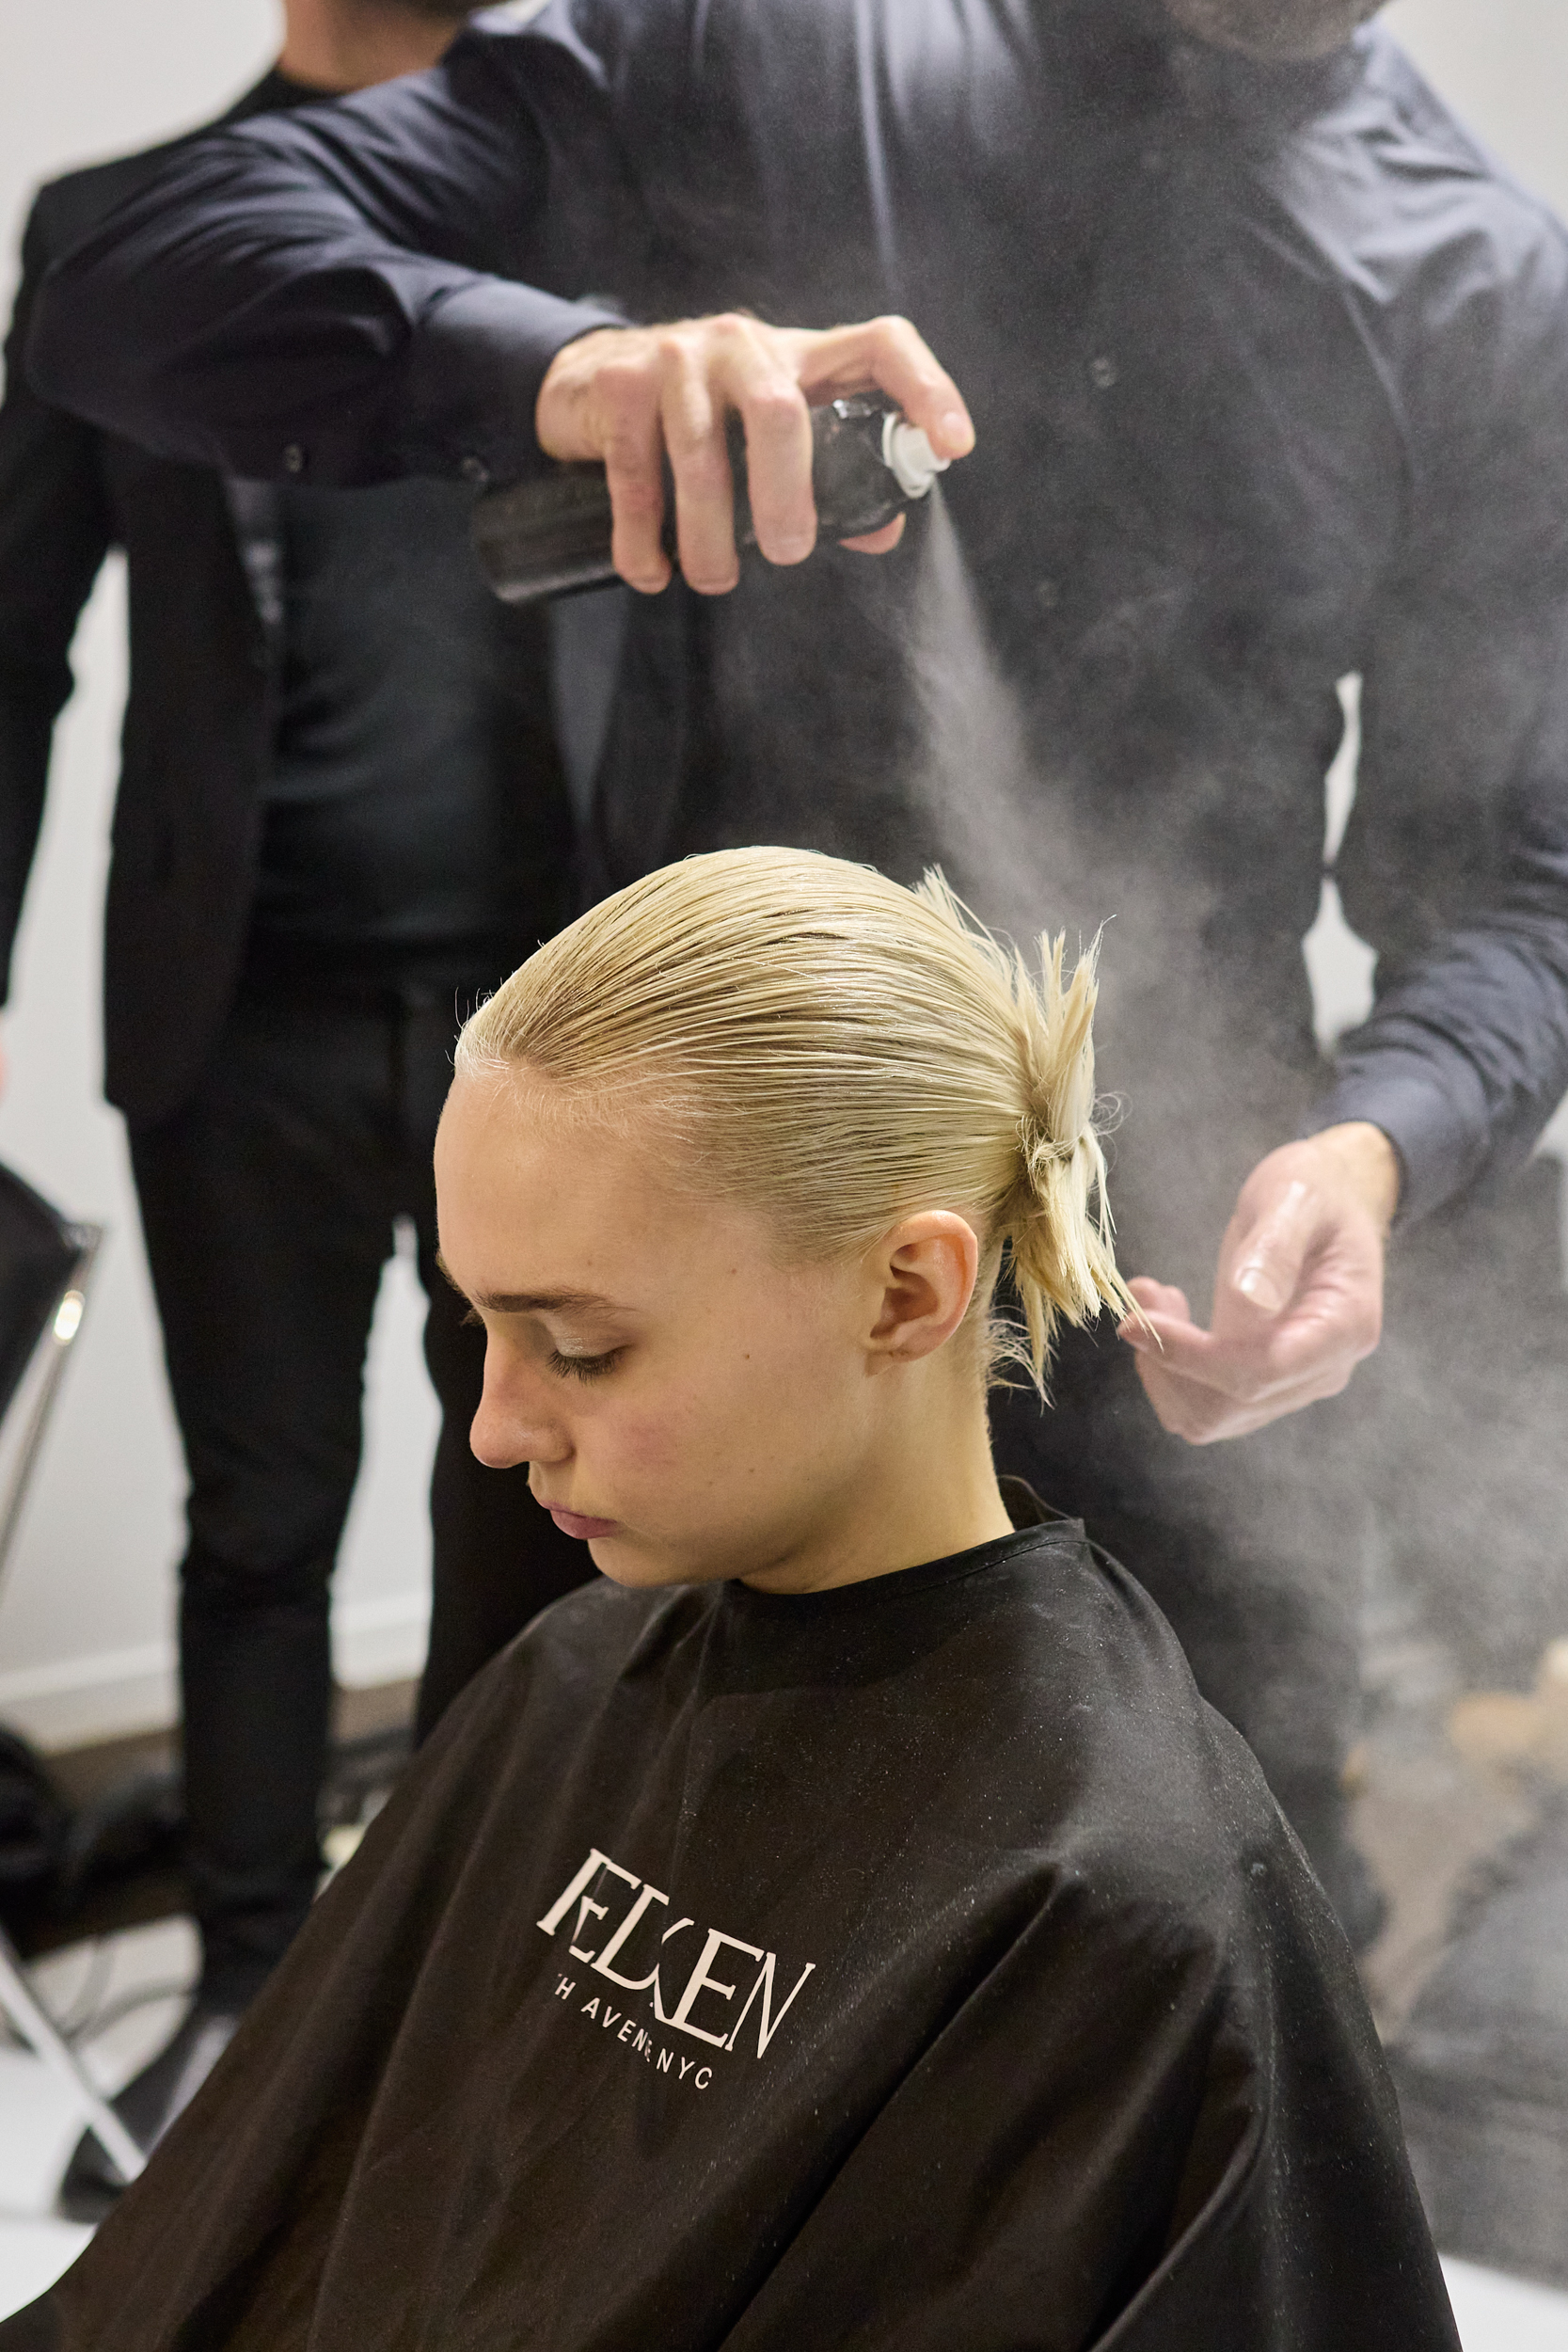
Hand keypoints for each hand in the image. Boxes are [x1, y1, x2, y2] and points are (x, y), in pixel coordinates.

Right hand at [535, 312, 973, 595]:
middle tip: (788, 553)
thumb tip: (880, 531)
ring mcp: (680, 359)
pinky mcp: (621, 385)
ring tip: (714, 579)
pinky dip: (644, 539)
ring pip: (701, 453)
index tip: (953, 447)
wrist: (598, 380)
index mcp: (804, 355)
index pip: (882, 347)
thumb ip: (832, 478)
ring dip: (707, 533)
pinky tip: (653, 574)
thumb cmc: (712, 419)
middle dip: (784, 494)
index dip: (926, 389)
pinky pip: (635, 475)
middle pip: (780, 412)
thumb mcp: (777, 436)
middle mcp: (747, 344)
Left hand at [1117, 1123, 1399, 1443]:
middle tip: (1144, 1296)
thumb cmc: (1316, 1189)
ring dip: (1162, 1368)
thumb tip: (1250, 1303)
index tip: (1137, 1320)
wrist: (1333, 1197)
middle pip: (1229, 1407)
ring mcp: (1293, 1380)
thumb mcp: (1295, 1198)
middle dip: (1169, 1362)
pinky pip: (1204, 1401)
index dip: (1193, 1357)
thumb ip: (1274, 1249)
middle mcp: (1322, 1369)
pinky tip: (1166, 1316)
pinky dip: (1168, 1369)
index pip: (1261, 1372)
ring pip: (1209, 1416)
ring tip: (1152, 1298)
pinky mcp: (1262, 1377)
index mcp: (1343, 1328)